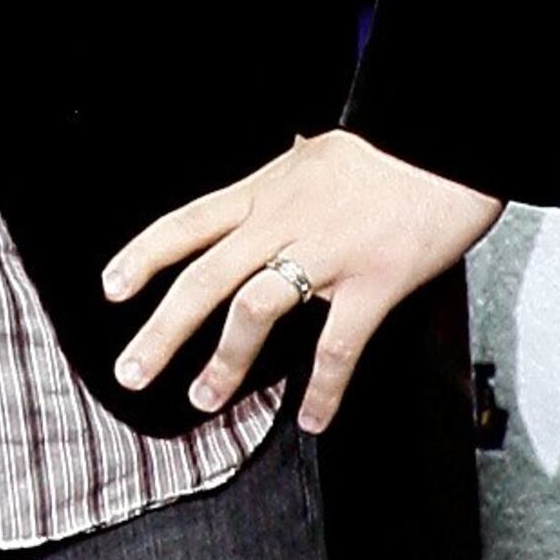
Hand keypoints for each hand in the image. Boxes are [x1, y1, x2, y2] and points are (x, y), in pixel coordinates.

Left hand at [103, 127, 498, 434]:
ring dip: (224, 362)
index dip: (143, 257)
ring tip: (204, 398)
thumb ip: (286, 176)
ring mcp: (326, 253)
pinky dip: (322, 390)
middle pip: (203, 278)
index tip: (112, 290)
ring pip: (253, 311)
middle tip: (131, 371)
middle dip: (161, 330)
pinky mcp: (372, 282)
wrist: (447, 139)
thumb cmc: (387, 150)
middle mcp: (283, 222)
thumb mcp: (315, 154)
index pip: (186, 224)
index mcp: (264, 191)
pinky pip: (336, 347)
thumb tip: (277, 165)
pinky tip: (313, 419)